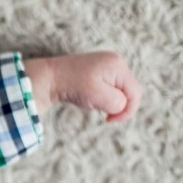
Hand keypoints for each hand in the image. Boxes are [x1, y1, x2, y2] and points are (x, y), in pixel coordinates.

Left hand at [24, 51, 140, 122]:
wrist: (47, 78)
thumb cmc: (71, 85)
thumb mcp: (98, 96)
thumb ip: (117, 103)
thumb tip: (122, 106)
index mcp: (118, 65)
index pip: (135, 93)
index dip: (127, 111)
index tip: (110, 121)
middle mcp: (115, 62)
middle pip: (128, 91)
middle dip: (116, 104)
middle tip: (97, 109)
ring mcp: (107, 65)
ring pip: (118, 91)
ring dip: (107, 101)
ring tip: (88, 99)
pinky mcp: (99, 70)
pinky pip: (108, 88)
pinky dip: (101, 96)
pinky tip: (86, 95)